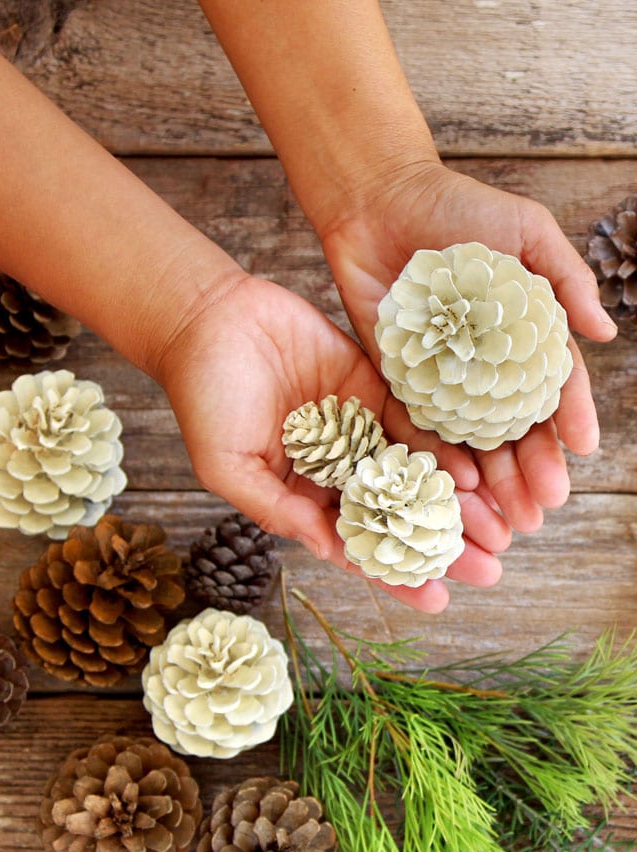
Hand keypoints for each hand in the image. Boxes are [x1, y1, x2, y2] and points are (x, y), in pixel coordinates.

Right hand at [155, 272, 510, 611]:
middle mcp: (339, 469)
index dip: (397, 575)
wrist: (209, 319)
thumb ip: (277, 509)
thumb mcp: (228, 466)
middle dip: (443, 545)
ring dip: (456, 504)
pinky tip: (474, 473)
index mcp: (304, 497)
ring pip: (417, 474)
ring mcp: (360, 429)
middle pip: (400, 516)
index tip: (437, 601)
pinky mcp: (373, 387)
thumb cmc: (205, 398)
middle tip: (490, 571)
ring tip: (499, 532)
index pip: (359, 545)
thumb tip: (329, 551)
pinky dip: (444, 447)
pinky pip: (415, 422)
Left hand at [321, 161, 617, 532]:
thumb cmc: (458, 209)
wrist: (379, 201)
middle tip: (544, 506)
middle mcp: (483, 366)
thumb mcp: (526, 232)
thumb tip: (606, 332)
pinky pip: (418, 427)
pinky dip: (437, 458)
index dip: (569, 418)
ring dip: (492, 481)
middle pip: (512, 427)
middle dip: (532, 467)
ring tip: (509, 517)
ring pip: (471, 441)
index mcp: (521, 336)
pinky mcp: (397, 381)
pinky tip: (456, 487)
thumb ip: (565, 281)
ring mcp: (440, 378)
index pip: (550, 386)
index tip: (584, 449)